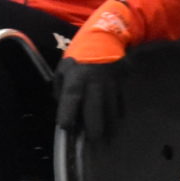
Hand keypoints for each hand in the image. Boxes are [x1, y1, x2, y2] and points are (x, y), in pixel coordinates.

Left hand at [55, 0, 134, 140]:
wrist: (106, 37)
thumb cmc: (79, 55)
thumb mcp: (64, 67)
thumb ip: (60, 87)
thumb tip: (60, 104)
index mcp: (76, 78)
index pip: (71, 99)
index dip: (68, 114)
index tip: (65, 128)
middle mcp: (94, 84)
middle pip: (95, 110)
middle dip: (94, 129)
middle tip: (92, 143)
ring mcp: (110, 86)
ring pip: (110, 111)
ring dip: (109, 127)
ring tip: (106, 142)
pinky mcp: (120, 86)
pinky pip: (119, 105)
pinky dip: (117, 116)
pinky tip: (115, 126)